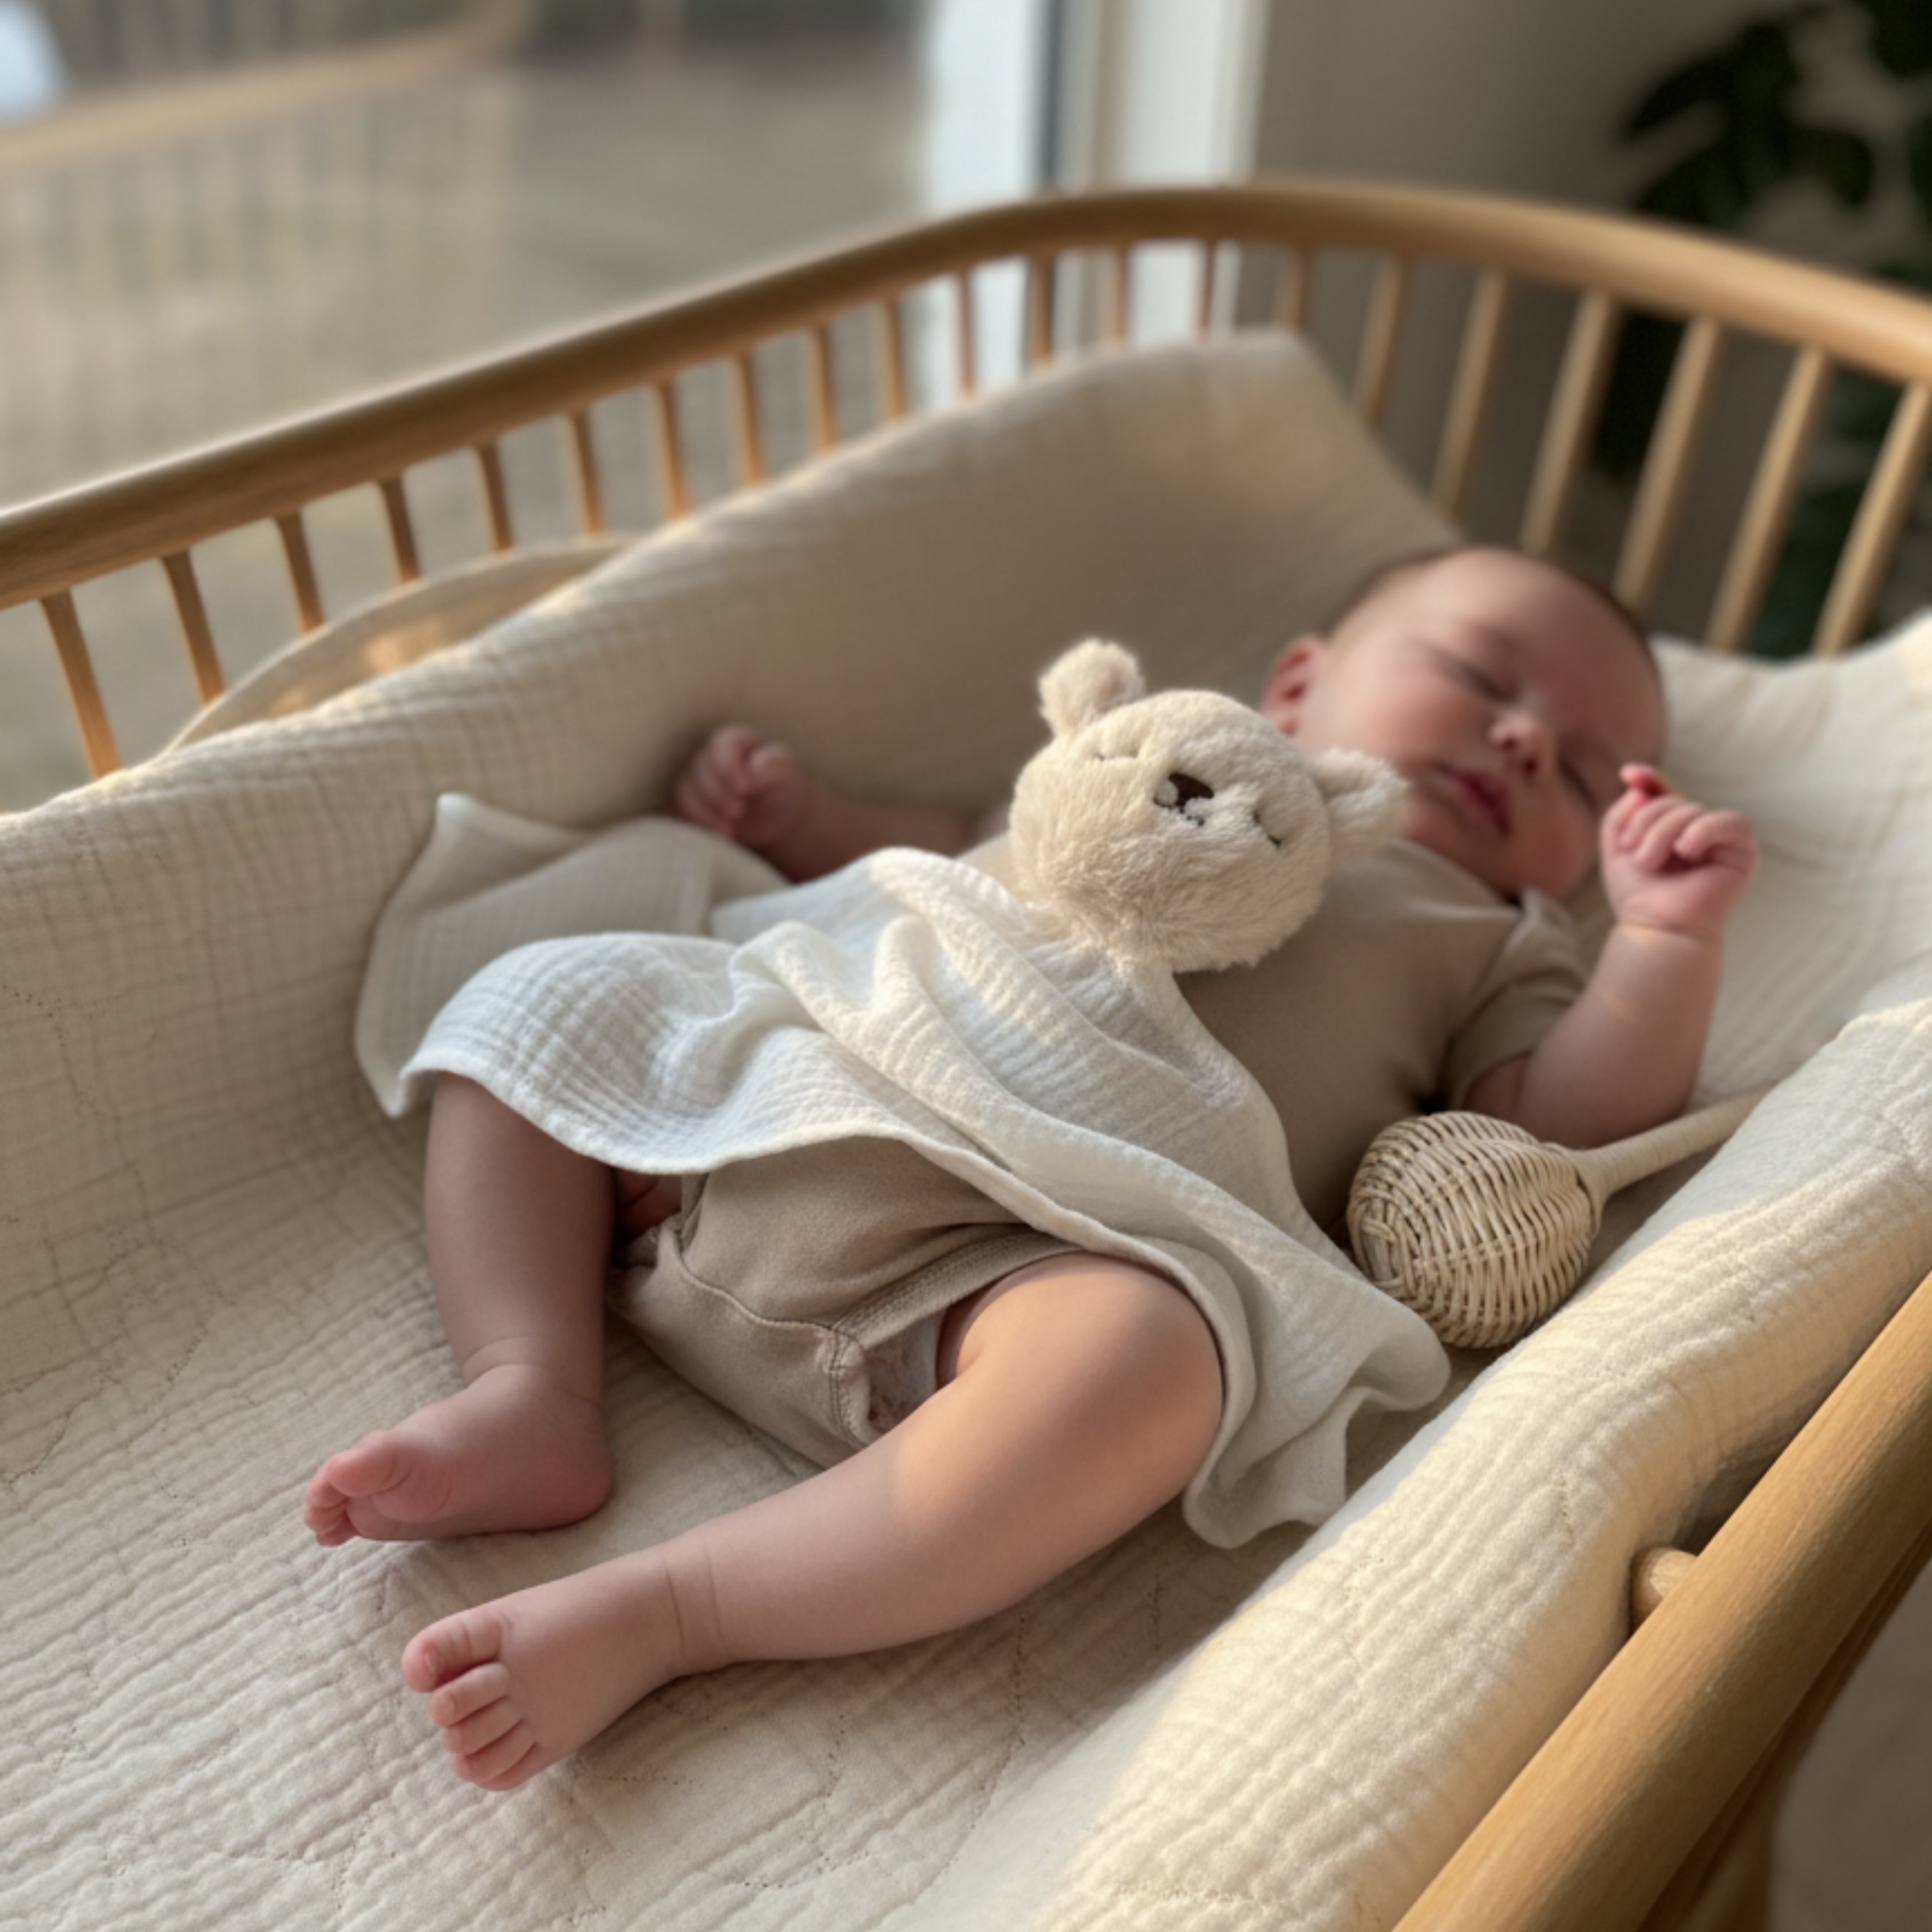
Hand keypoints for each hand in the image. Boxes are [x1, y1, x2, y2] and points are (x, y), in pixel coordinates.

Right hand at [671, 725, 818, 853]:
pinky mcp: (684, 807)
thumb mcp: (787, 775)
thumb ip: (776, 764)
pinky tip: (716, 838)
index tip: (747, 789)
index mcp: (733, 743)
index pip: (721, 746)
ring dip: (704, 815)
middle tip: (739, 813)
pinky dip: (694, 828)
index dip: (729, 767)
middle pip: (697, 771)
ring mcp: (691, 783)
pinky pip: (676, 815)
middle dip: (717, 795)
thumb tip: (756, 766)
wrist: (774, 820)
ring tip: (730, 831)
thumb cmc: (782, 790)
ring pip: (682, 794)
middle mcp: (706, 759)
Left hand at [1600, 764, 1756, 940]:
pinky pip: (1730, 821)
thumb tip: (1642, 786)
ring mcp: (1721, 840)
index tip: (1629, 773)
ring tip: (1651, 863)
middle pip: (1673, 801)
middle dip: (1646, 823)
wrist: (1657, 929)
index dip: (1649, 779)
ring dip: (1663, 834)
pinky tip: (1686, 851)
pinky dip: (1704, 830)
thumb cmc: (1639, 895)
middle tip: (1638, 858)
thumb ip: (1621, 813)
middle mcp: (1698, 831)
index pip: (1663, 793)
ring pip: (1692, 810)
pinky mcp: (1743, 851)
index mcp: (1671, 830)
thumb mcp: (1616, 849)